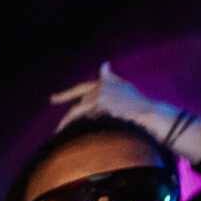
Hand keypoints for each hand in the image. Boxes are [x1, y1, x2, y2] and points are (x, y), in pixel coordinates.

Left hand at [50, 60, 166, 136]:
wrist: (147, 112)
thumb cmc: (139, 104)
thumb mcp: (124, 87)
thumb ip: (110, 78)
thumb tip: (103, 65)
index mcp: (105, 82)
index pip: (80, 88)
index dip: (65, 95)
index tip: (52, 99)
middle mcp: (100, 85)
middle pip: (78, 102)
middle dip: (66, 114)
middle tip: (54, 127)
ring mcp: (99, 93)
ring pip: (77, 110)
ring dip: (67, 123)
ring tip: (58, 135)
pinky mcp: (99, 102)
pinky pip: (83, 116)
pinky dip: (74, 124)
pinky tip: (67, 134)